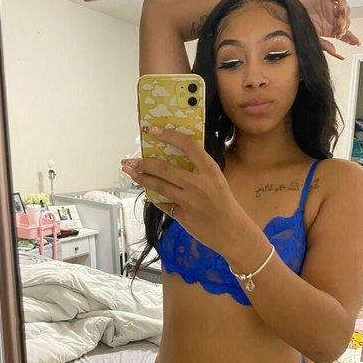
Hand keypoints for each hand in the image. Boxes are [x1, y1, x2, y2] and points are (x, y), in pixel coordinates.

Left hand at [121, 127, 248, 255]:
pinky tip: (146, 191)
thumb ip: (198, 169)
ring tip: (130, 172)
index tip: (152, 130)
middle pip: (165, 168)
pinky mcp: (182, 216)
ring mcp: (189, 201)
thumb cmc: (225, 203)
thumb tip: (173, 157)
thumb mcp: (217, 179)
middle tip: (130, 159)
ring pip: (158, 186)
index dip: (169, 135)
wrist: (233, 232)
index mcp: (210, 170)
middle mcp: (198, 184)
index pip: (188, 146)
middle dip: (143, 163)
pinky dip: (154, 197)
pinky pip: (163, 203)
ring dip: (141, 178)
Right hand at [295, 0, 359, 59]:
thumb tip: (335, 51)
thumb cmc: (296, 23)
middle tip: (340, 32)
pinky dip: (343, 4)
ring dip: (344, 18)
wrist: (286, 12)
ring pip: (345, 11)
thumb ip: (323, 44)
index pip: (343, 34)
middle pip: (346, 22)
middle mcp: (330, 18)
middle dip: (345, 28)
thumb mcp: (311, 37)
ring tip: (339, 23)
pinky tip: (339, 11)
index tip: (355, 42)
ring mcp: (330, 7)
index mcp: (328, 28)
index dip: (350, 38)